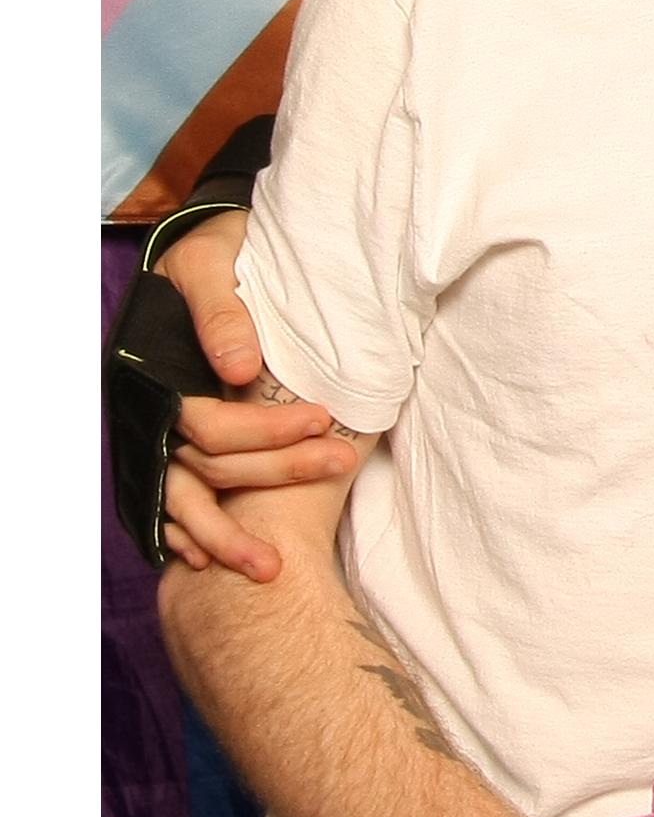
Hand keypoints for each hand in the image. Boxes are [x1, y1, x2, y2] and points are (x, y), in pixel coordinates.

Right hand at [156, 213, 358, 582]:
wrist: (205, 248)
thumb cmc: (213, 253)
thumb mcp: (211, 265)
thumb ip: (223, 313)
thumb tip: (240, 369)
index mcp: (156, 374)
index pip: (208, 425)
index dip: (266, 429)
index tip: (323, 418)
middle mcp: (151, 413)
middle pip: (207, 468)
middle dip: (275, 473)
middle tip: (340, 464)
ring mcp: (156, 436)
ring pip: (185, 501)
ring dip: (227, 537)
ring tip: (273, 568)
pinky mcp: (168, 447)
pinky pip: (170, 508)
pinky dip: (191, 537)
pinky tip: (216, 562)